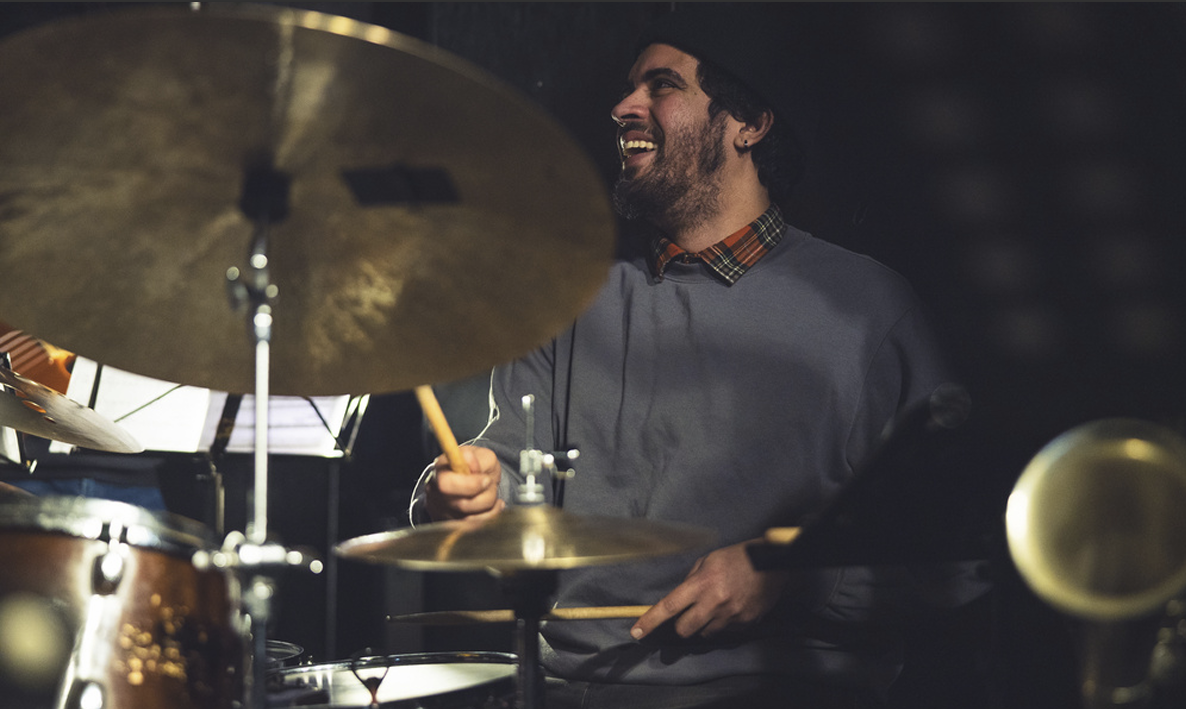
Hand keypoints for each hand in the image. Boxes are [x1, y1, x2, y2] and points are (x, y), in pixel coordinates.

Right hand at [424, 445, 504, 521]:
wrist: (474, 480)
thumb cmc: (476, 467)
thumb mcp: (481, 456)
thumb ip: (477, 458)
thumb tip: (470, 460)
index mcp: (439, 472)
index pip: (446, 484)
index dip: (469, 485)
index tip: (487, 480)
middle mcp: (436, 493)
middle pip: (461, 505)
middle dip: (485, 495)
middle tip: (490, 483)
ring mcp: (442, 512)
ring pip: (471, 519)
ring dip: (489, 505)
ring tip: (491, 493)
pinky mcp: (451, 525)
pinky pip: (475, 528)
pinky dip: (490, 516)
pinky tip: (493, 506)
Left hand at [631, 539, 789, 639]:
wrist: (772, 565)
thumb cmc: (738, 558)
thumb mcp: (709, 561)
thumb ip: (691, 579)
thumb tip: (680, 598)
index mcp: (701, 583)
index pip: (669, 606)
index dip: (651, 620)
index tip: (636, 631)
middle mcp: (713, 603)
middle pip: (685, 630)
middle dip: (682, 626)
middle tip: (689, 615)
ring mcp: (730, 616)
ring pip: (705, 633)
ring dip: (704, 624)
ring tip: (717, 606)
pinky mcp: (744, 624)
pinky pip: (726, 632)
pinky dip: (724, 623)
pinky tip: (733, 607)